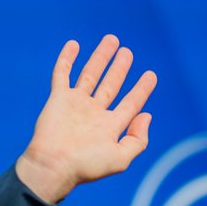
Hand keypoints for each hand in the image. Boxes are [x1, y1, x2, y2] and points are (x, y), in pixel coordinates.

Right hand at [16, 35, 156, 203]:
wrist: (55, 165)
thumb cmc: (87, 165)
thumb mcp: (121, 158)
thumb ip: (138, 139)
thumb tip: (147, 115)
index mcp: (110, 127)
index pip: (130, 104)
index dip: (142, 89)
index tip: (151, 75)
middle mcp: (94, 114)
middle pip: (111, 85)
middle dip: (120, 68)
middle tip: (127, 52)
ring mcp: (76, 104)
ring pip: (90, 74)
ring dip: (100, 57)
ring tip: (112, 40)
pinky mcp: (58, 98)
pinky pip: (62, 73)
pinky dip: (67, 58)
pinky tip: (74, 44)